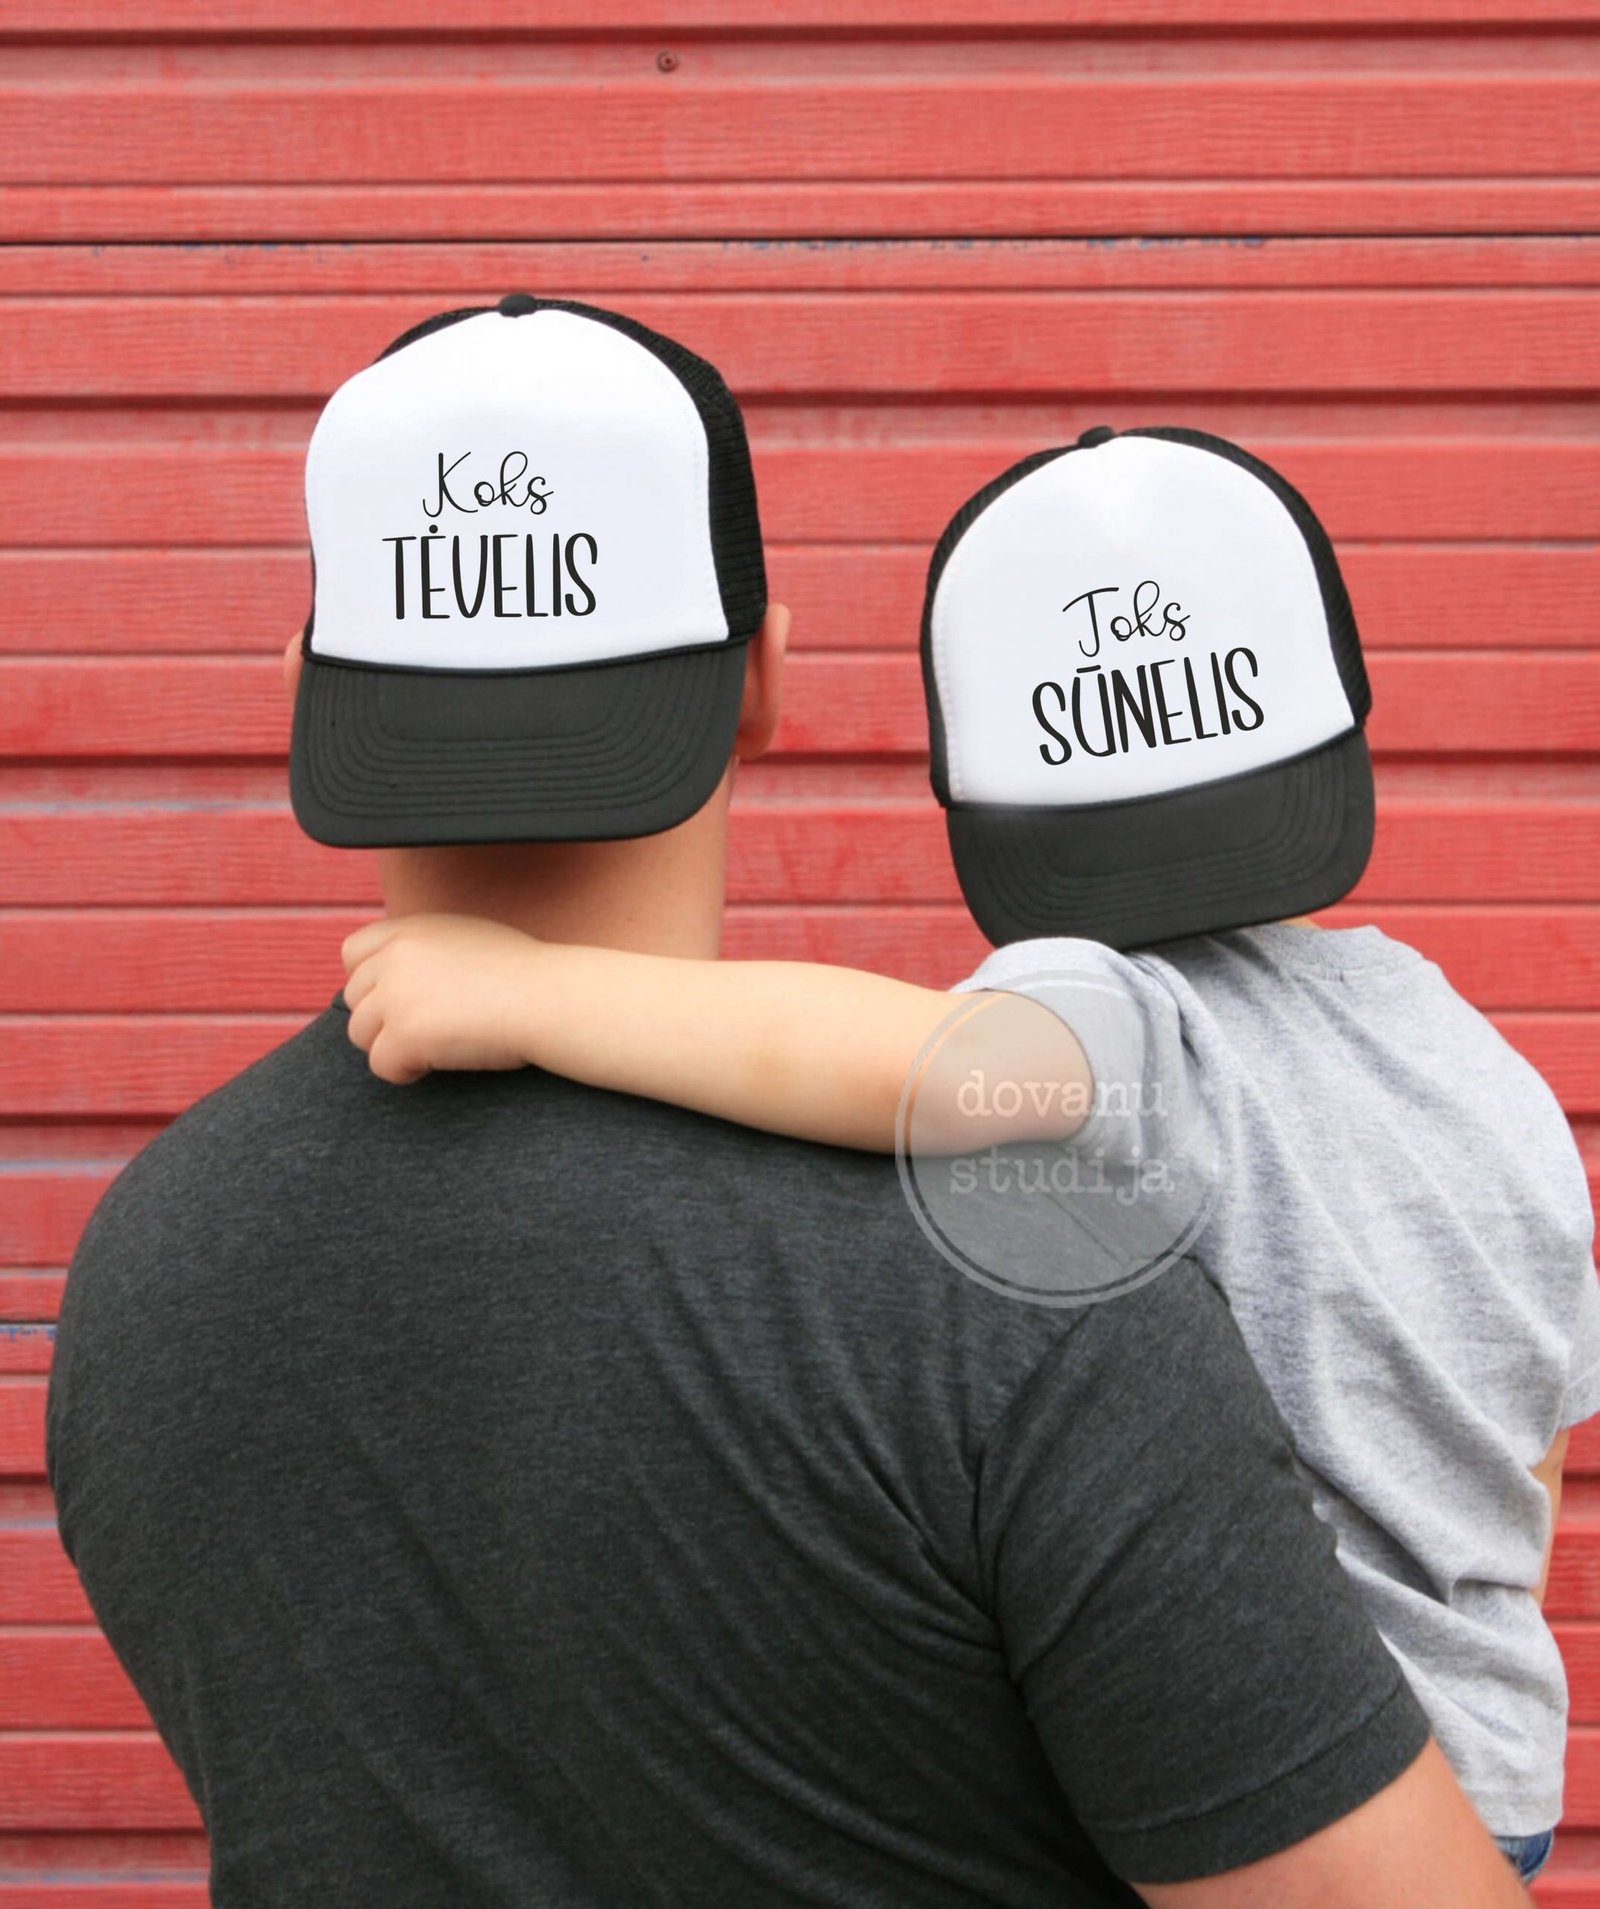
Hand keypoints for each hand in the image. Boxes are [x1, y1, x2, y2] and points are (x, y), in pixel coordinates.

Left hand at [341, 915, 546, 1083]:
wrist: (549, 999)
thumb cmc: (523, 974)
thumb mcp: (467, 938)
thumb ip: (424, 949)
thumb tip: (395, 976)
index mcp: (410, 929)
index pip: (353, 953)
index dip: (371, 981)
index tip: (402, 998)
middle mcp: (395, 957)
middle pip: (354, 999)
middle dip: (384, 1018)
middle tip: (428, 1029)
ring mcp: (396, 996)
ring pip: (361, 1035)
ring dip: (393, 1046)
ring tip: (435, 1047)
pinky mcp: (404, 1034)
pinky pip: (382, 1065)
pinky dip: (406, 1072)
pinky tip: (439, 1063)